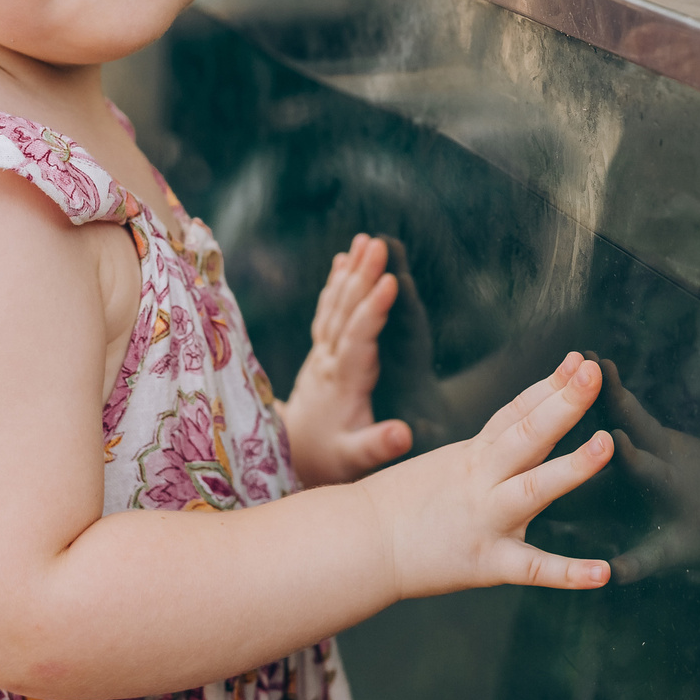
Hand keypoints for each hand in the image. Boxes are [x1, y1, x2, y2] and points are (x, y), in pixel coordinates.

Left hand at [284, 234, 412, 485]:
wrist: (294, 456)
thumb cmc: (330, 458)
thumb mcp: (354, 459)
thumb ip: (378, 445)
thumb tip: (405, 433)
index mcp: (342, 382)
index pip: (358, 338)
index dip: (373, 310)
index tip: (389, 281)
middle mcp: (328, 361)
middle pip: (345, 311)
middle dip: (362, 276)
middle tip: (377, 243)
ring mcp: (321, 353)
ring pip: (335, 305)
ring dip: (350, 272)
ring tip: (364, 240)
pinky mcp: (320, 351)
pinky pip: (327, 311)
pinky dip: (334, 284)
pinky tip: (341, 261)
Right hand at [356, 351, 614, 597]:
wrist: (358, 545)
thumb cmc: (399, 506)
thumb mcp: (444, 464)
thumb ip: (487, 452)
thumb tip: (517, 431)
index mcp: (473, 455)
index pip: (516, 411)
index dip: (549, 385)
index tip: (578, 360)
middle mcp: (482, 480)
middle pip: (528, 434)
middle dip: (563, 403)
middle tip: (594, 373)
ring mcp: (486, 519)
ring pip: (534, 487)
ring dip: (572, 466)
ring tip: (608, 444)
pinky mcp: (486, 563)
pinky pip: (533, 569)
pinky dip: (569, 573)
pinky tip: (603, 574)